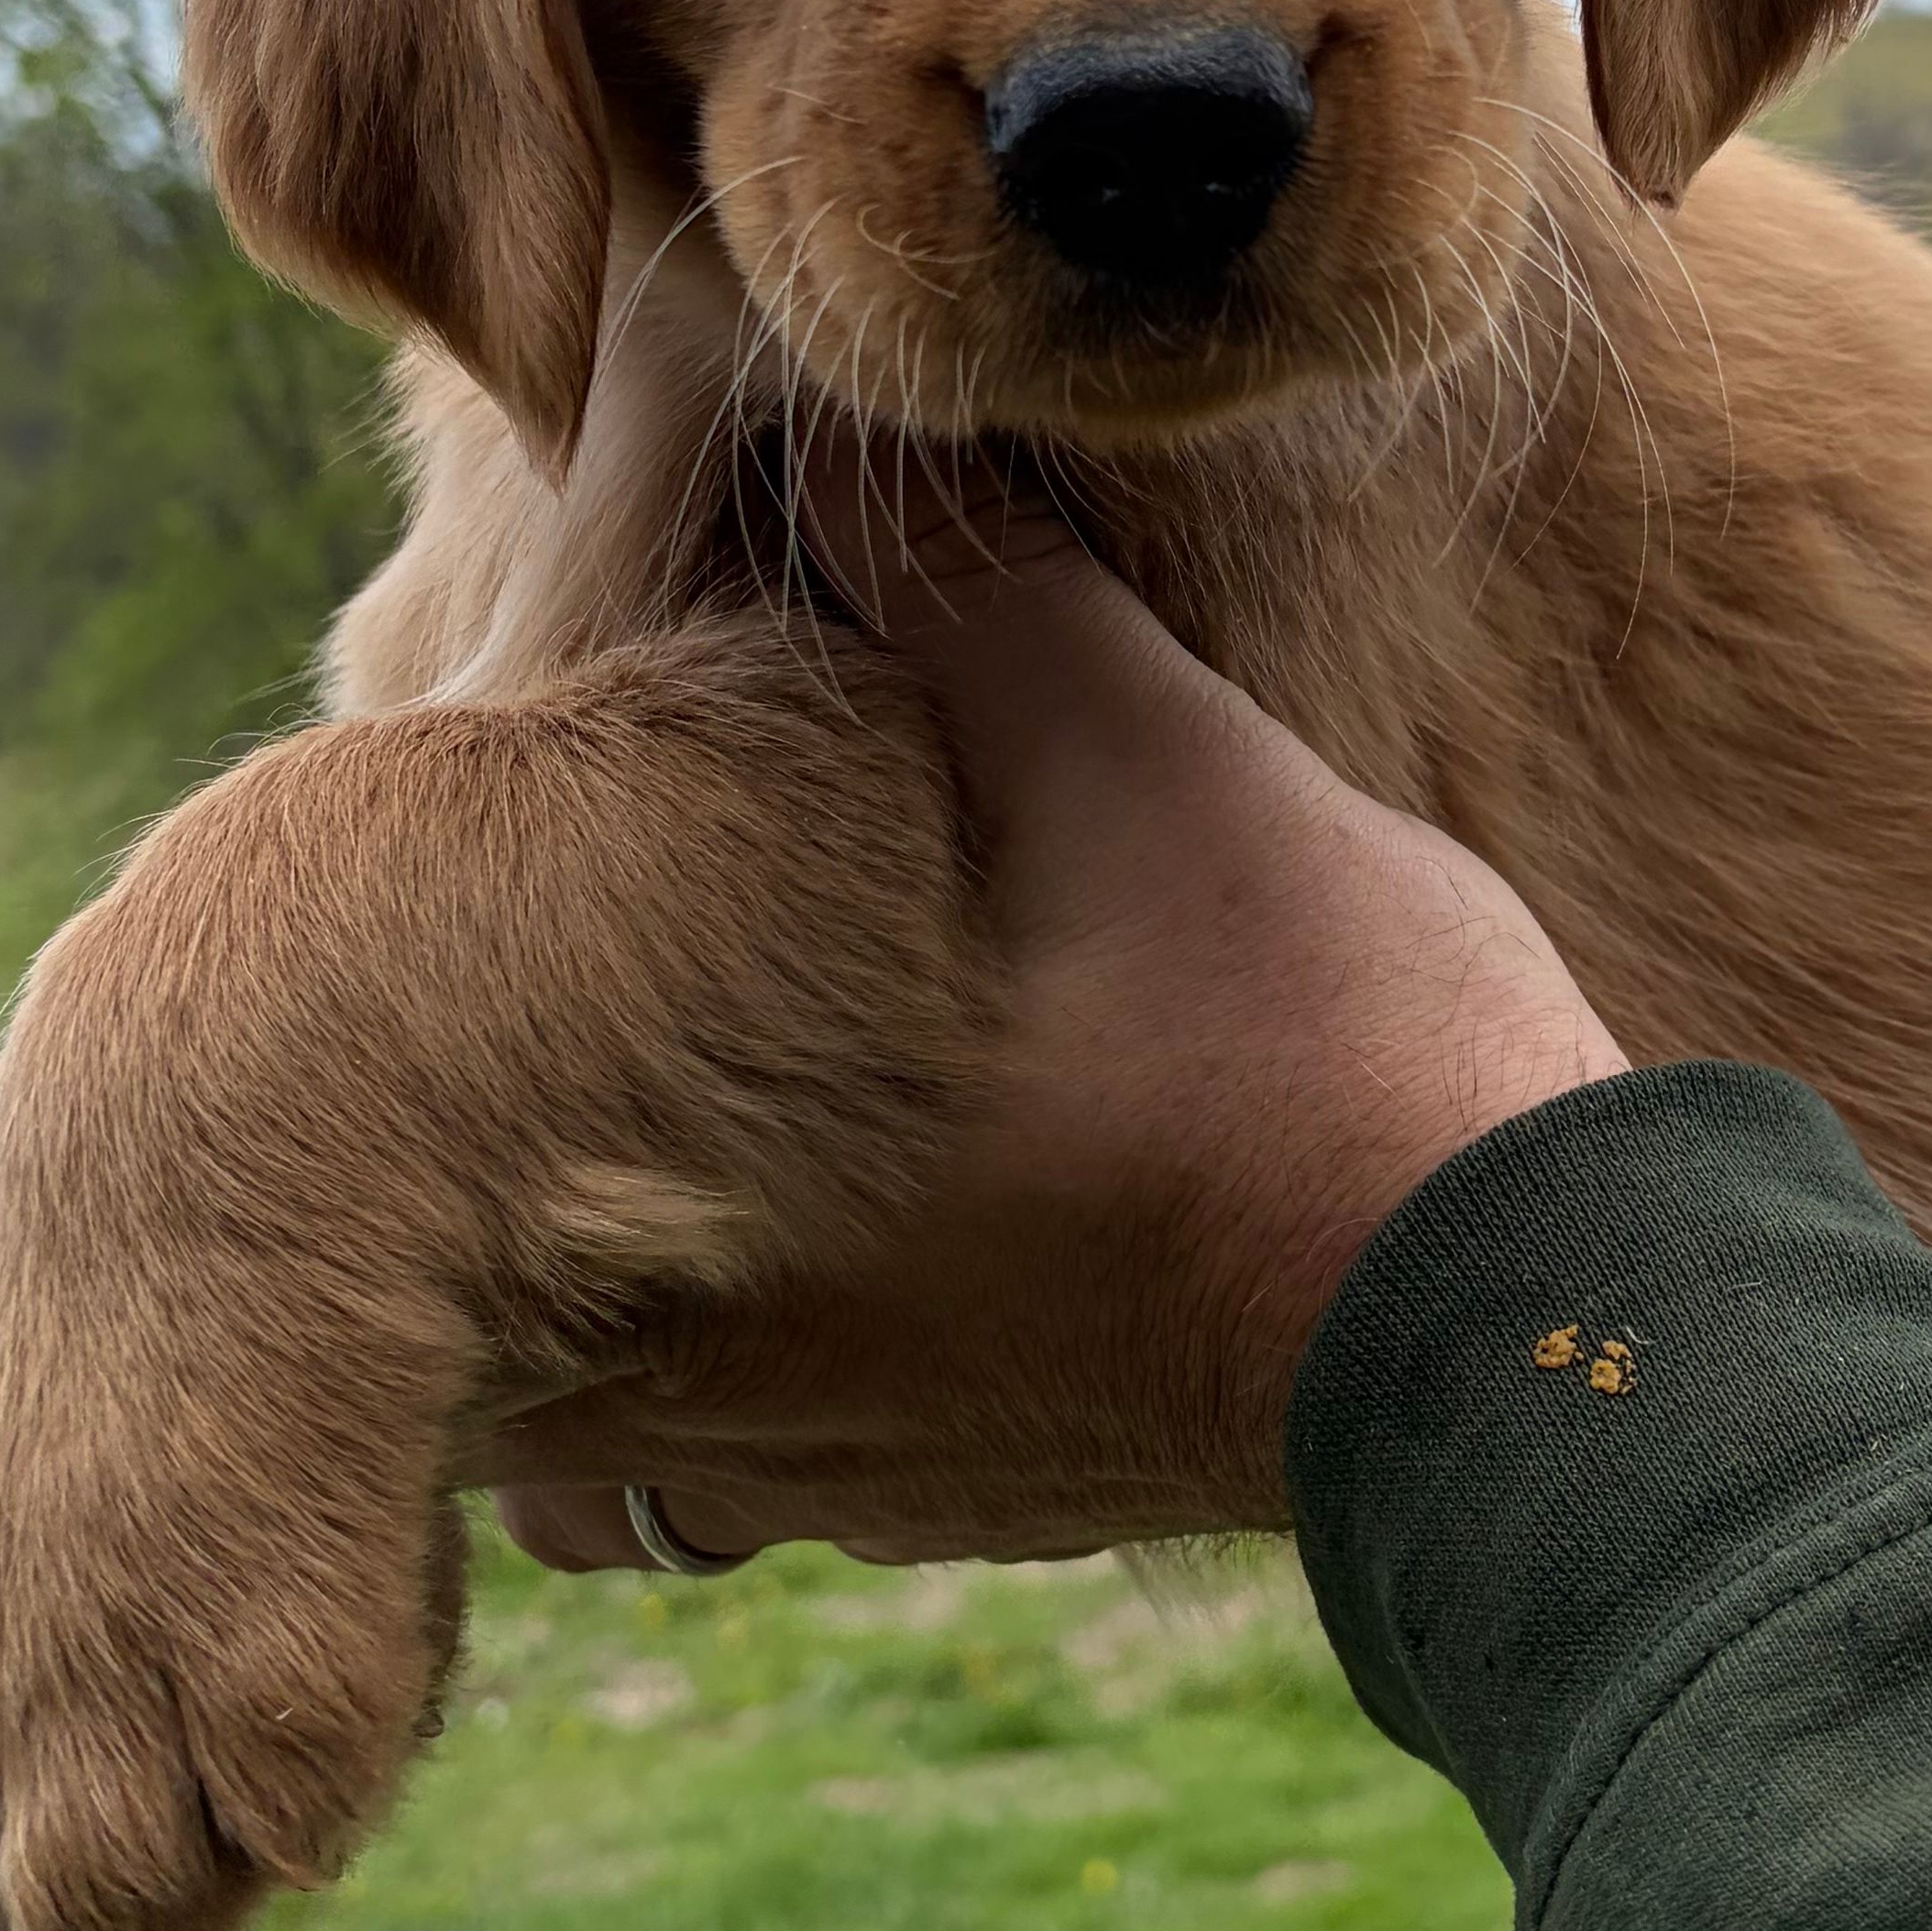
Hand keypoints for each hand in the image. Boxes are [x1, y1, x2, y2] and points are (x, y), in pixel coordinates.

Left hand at [489, 452, 1626, 1570]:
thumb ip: (976, 597)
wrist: (1545, 1333)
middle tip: (517, 1058)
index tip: (425, 988)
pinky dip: (774, 1356)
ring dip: (615, 1311)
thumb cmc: (1323, 1063)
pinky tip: (866, 1230)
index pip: (406, 1231)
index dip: (386, 1107)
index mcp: (702, 1233)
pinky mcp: (969, 1506)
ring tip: (676, 1146)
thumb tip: (847, 424)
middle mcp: (731, 1412)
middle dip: (480, 1220)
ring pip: (612, 1443)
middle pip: (477, 1374)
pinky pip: (771, 1462)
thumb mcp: (1147, 769)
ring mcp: (851, 1486)